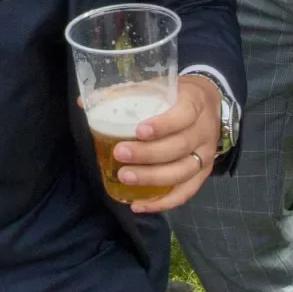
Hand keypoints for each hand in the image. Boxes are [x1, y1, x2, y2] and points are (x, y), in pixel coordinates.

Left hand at [105, 75, 221, 214]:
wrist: (209, 104)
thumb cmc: (175, 96)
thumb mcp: (157, 86)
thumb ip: (125, 93)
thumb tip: (83, 102)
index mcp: (194, 104)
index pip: (184, 115)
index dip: (163, 125)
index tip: (139, 130)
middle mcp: (203, 131)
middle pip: (179, 147)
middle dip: (148, 154)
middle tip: (120, 154)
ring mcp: (205, 155)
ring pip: (182, 172)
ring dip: (152, 178)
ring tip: (125, 177)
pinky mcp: (203, 174)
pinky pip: (185, 193)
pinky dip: (163, 202)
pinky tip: (139, 204)